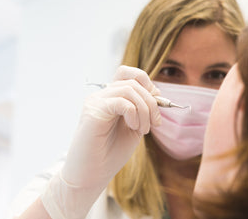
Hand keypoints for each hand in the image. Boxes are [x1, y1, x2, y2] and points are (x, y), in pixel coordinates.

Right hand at [41, 65, 160, 218]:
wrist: (91, 174)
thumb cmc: (110, 153)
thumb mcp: (134, 127)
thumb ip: (143, 109)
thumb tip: (156, 91)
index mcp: (110, 98)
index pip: (127, 73)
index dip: (146, 83)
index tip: (156, 105)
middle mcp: (101, 96)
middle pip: (132, 81)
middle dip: (151, 101)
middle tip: (154, 124)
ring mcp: (95, 102)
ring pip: (129, 89)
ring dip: (145, 110)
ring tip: (143, 130)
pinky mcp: (92, 112)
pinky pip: (121, 101)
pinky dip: (134, 113)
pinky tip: (133, 127)